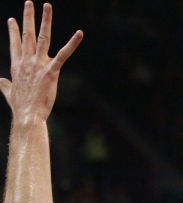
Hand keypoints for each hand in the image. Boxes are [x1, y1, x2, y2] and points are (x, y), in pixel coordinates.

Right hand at [0, 2, 82, 122]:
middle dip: (28, 17)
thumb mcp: (9, 93)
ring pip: (43, 37)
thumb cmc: (20, 107)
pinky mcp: (51, 72)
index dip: (13, 31)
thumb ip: (4, 85)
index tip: (12, 20)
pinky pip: (63, 54)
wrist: (28, 116)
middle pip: (27, 35)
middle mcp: (26, 61)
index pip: (15, 44)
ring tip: (47, 6)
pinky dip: (72, 43)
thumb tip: (0, 81)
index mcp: (17, 66)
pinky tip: (79, 33)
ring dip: (45, 20)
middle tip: (29, 3)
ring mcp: (39, 65)